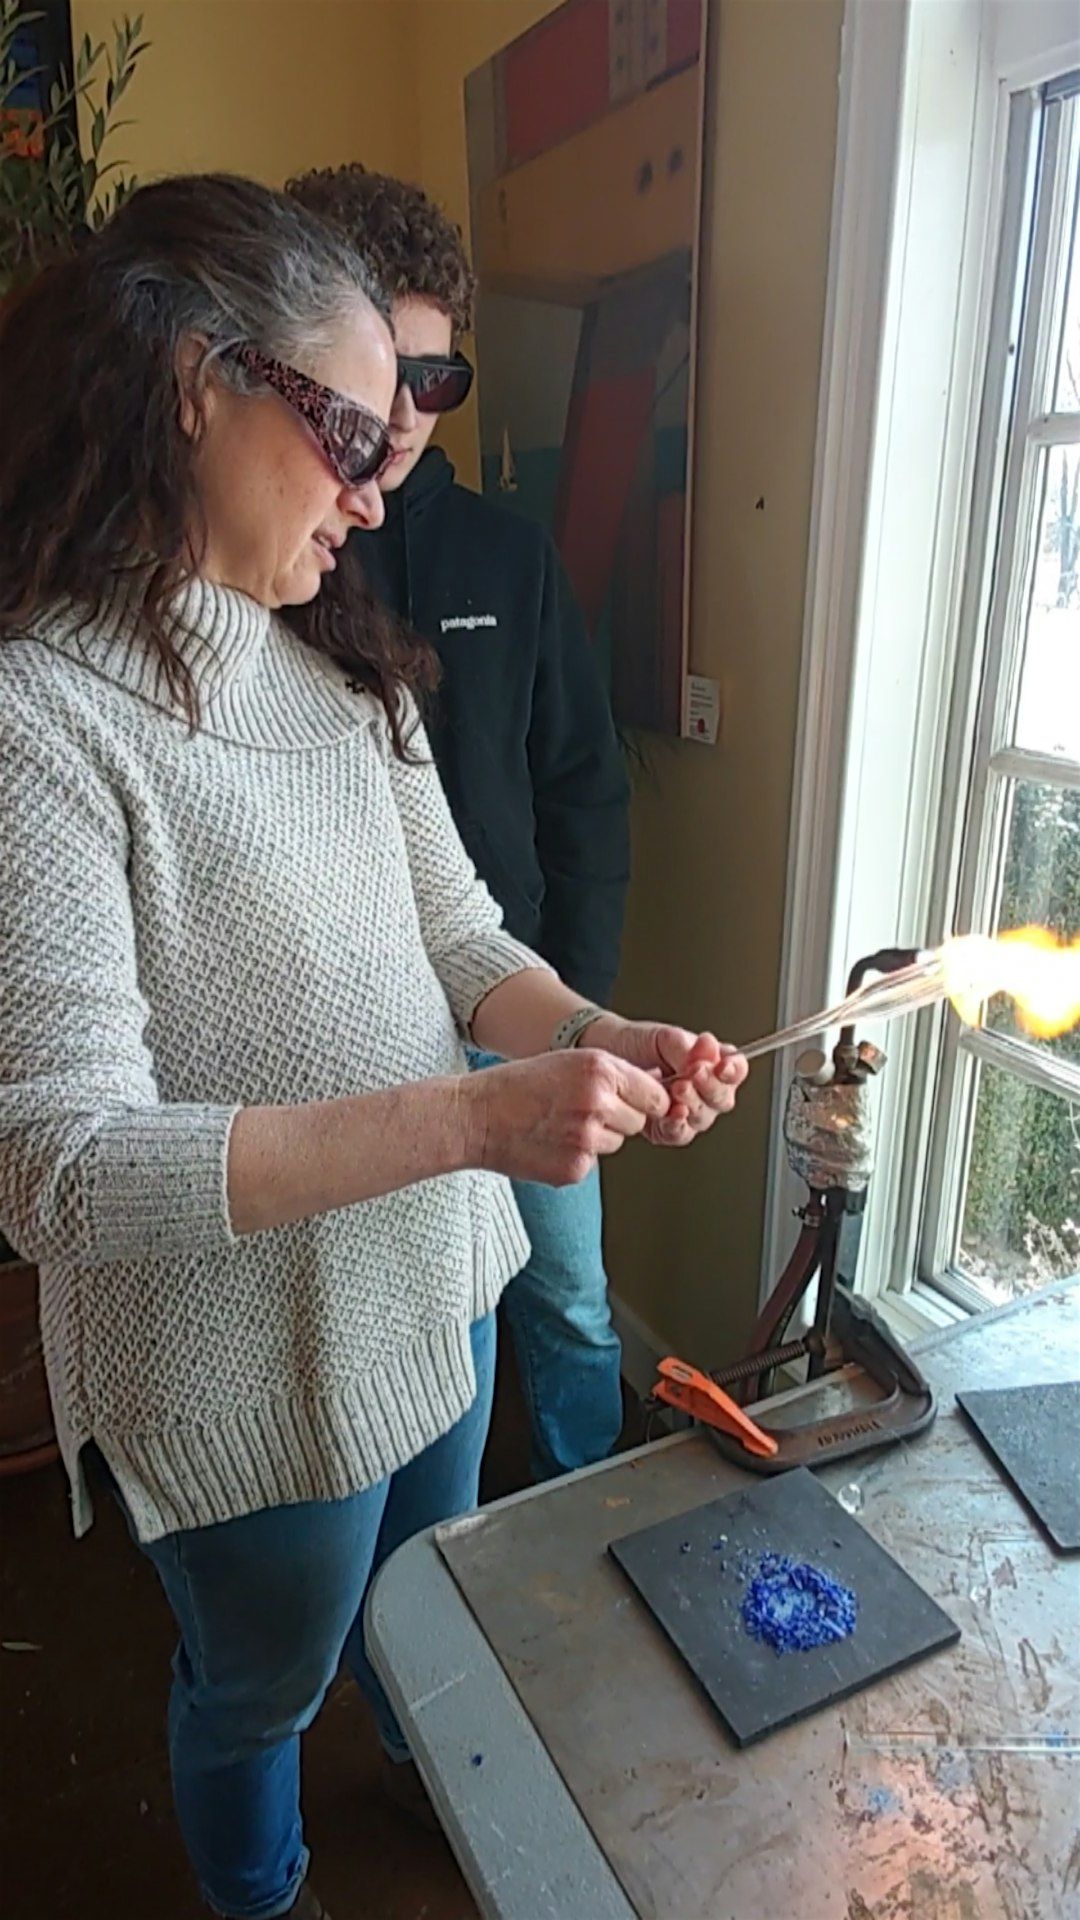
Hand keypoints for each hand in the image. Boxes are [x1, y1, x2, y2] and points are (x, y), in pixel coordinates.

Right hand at [461, 1048, 671, 1186]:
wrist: (476, 1116)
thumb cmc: (518, 1085)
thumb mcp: (569, 1061)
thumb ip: (614, 1074)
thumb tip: (656, 1084)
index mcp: (600, 1070)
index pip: (656, 1096)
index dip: (647, 1101)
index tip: (637, 1103)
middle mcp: (598, 1103)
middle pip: (638, 1122)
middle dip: (620, 1119)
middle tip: (582, 1111)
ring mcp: (587, 1139)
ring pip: (616, 1144)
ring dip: (598, 1138)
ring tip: (560, 1124)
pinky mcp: (574, 1169)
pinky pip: (592, 1163)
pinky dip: (576, 1157)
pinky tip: (550, 1142)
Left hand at [581, 1015, 747, 1146]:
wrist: (605, 1054)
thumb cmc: (636, 1043)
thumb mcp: (664, 1037)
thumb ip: (688, 1047)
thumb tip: (710, 1051)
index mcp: (710, 1064)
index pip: (735, 1070)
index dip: (734, 1070)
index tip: (723, 1065)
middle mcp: (702, 1091)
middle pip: (723, 1099)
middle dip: (711, 1088)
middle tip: (695, 1073)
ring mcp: (685, 1111)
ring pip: (703, 1118)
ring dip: (694, 1105)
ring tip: (678, 1088)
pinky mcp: (664, 1128)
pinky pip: (679, 1134)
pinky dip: (677, 1126)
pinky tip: (673, 1114)